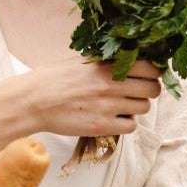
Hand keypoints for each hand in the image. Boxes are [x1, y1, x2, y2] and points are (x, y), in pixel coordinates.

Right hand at [19, 56, 161, 136]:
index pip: (150, 67)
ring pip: (144, 108)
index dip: (153, 73)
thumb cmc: (53, 78)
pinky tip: (115, 118)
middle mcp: (112, 84)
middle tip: (138, 92)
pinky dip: (127, 123)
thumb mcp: (82, 61)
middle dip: (149, 91)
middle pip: (153, 89)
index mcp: (107, 65)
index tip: (148, 75)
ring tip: (123, 106)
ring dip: (137, 108)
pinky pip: (131, 126)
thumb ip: (106, 62)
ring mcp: (109, 106)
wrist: (33, 100)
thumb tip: (128, 60)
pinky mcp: (102, 126)